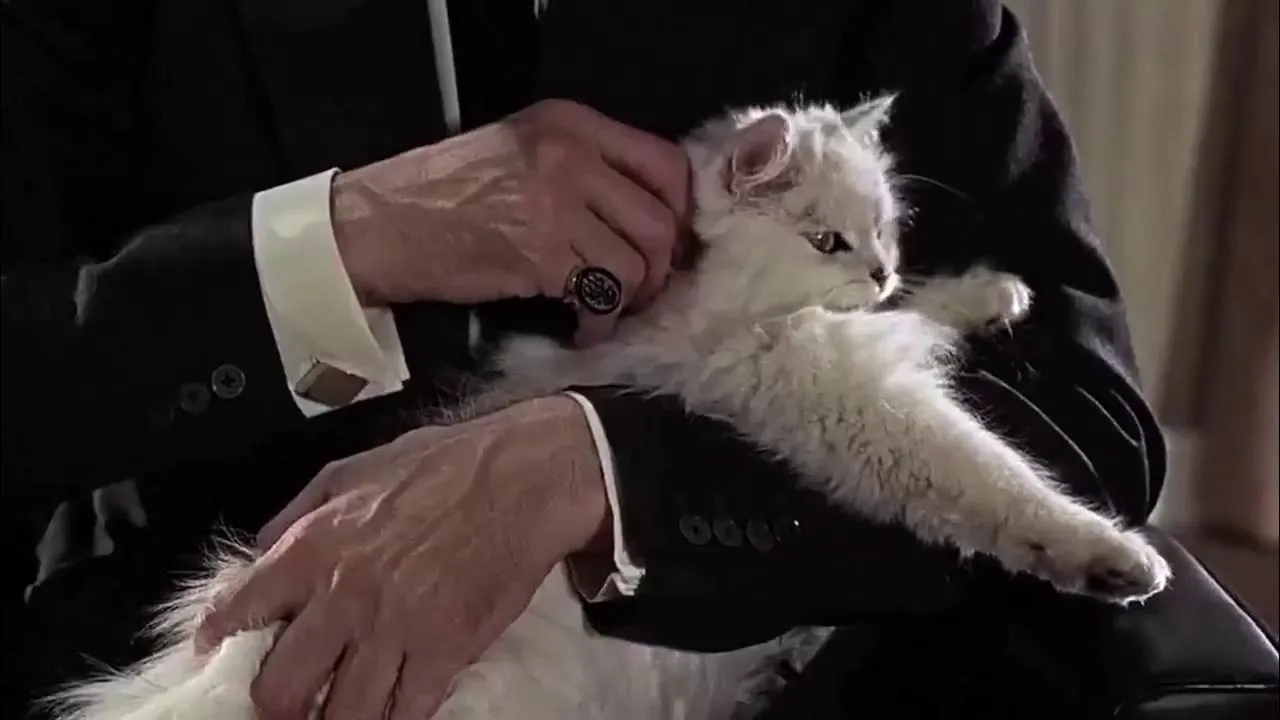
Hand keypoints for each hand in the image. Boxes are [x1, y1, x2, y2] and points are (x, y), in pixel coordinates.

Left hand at [195, 396, 608, 719]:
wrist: (521, 478)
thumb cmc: (441, 465)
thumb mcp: (351, 470)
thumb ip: (298, 514)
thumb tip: (261, 553)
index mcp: (311, 548)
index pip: (235, 614)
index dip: (216, 646)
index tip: (214, 661)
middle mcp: (343, 597)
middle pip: (281, 689)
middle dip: (277, 706)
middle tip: (288, 703)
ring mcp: (395, 630)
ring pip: (343, 716)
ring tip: (339, 713)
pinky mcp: (445, 652)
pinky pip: (407, 714)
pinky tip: (392, 713)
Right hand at [332, 99, 691, 344]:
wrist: (379, 226)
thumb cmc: (443, 193)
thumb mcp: (519, 150)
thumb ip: (582, 166)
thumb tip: (643, 213)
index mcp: (570, 124)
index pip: (665, 163)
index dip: (680, 212)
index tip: (671, 244)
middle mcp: (571, 157)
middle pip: (660, 220)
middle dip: (660, 267)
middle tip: (642, 289)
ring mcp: (558, 205)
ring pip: (638, 263)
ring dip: (632, 298)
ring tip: (607, 310)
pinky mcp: (541, 256)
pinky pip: (603, 294)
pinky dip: (600, 321)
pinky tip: (582, 326)